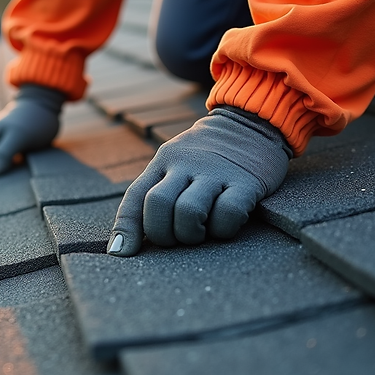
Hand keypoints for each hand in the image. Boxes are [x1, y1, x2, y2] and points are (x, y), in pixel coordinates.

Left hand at [107, 106, 291, 255]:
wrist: (251, 121)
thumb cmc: (208, 156)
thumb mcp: (176, 163)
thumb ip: (156, 192)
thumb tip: (129, 240)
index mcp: (164, 161)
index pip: (135, 196)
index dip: (125, 229)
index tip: (122, 253)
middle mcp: (186, 163)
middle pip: (158, 204)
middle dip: (163, 233)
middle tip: (177, 238)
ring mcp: (216, 171)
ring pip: (188, 211)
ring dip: (191, 234)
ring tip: (201, 232)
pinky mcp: (247, 181)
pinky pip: (227, 213)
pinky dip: (223, 229)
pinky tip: (225, 225)